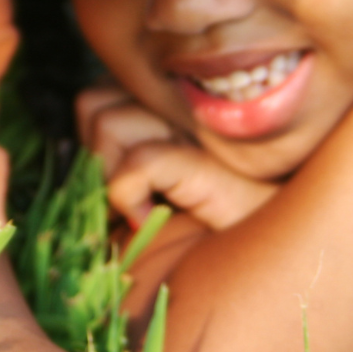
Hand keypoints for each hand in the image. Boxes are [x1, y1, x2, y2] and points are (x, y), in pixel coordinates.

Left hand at [76, 85, 277, 228]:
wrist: (277, 259)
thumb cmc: (207, 224)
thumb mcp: (155, 178)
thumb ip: (125, 147)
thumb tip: (75, 152)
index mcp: (172, 99)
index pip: (100, 92)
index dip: (94, 141)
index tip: (116, 180)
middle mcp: (183, 103)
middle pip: (93, 101)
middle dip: (94, 155)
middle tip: (124, 192)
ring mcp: (197, 129)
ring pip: (107, 124)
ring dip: (109, 174)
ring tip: (139, 202)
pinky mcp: (208, 163)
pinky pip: (138, 164)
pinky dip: (126, 197)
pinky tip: (146, 219)